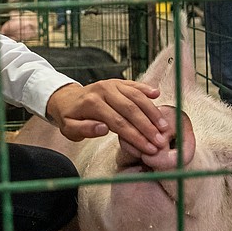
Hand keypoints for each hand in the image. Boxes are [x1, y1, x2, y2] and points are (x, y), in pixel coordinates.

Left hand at [46, 80, 168, 153]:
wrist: (66, 98)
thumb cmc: (70, 117)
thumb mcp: (69, 129)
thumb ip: (84, 129)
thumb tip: (103, 129)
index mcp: (92, 103)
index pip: (118, 122)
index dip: (135, 136)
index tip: (149, 148)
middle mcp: (104, 90)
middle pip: (130, 109)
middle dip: (147, 127)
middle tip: (160, 141)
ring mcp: (112, 84)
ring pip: (136, 97)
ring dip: (152, 112)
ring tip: (164, 127)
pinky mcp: (118, 81)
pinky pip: (134, 85)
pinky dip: (146, 89)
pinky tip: (158, 95)